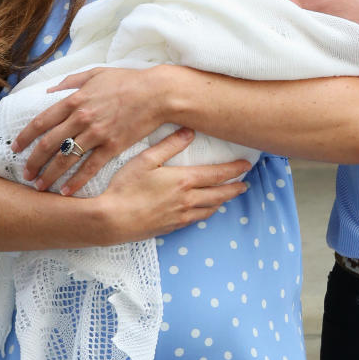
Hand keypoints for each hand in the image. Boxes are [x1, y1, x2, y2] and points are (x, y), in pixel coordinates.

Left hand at [15, 66, 167, 193]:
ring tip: (39, 186)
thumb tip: (50, 89)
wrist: (157, 94)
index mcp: (74, 101)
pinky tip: (66, 192)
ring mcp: (96, 134)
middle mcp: (81, 119)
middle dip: (33, 162)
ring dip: (49, 175)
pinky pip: (89, 168)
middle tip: (25, 174)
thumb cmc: (128, 81)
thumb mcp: (96, 74)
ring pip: (65, 159)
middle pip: (48, 145)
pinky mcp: (112, 147)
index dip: (25, 137)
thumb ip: (71, 81)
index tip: (15, 148)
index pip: (41, 122)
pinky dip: (76, 181)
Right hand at [100, 128, 251, 240]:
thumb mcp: (145, 160)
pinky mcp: (172, 227)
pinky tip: (206, 210)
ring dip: (222, 201)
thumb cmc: (125, 187)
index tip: (246, 166)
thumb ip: (169, 145)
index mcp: (184, 180)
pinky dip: (206, 213)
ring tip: (228, 196)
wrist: (112, 220)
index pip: (217, 174)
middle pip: (219, 194)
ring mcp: (181, 216)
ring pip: (210, 209)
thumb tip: (189, 131)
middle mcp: (188, 200)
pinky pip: (197, 219)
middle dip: (234, 188)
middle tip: (245, 184)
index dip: (234, 170)